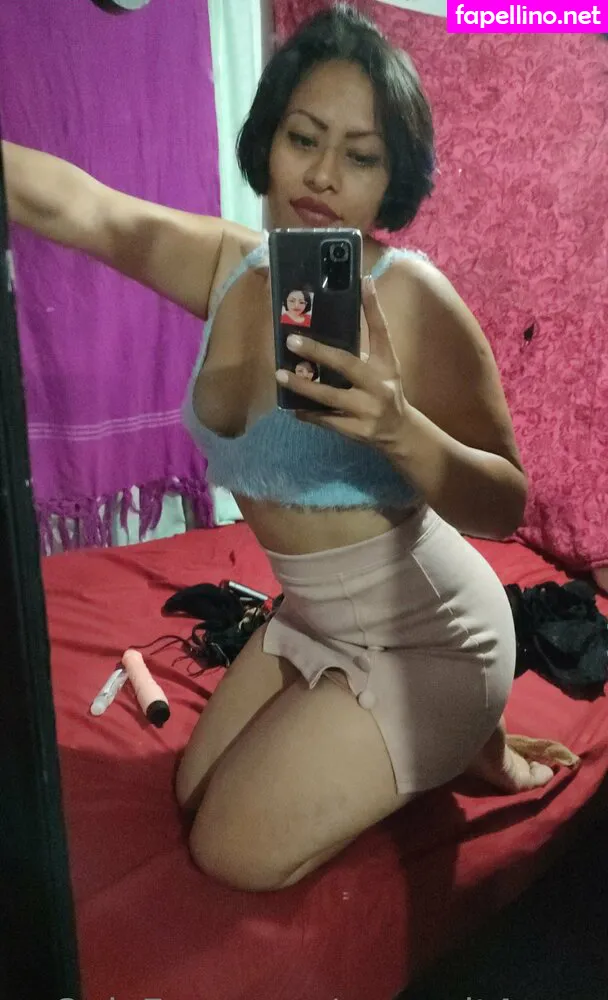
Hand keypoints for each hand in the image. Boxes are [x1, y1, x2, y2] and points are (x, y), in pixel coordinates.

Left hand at [275, 277, 412, 452]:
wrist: (398, 431)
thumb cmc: (386, 389)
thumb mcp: (385, 363)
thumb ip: (370, 335)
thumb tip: (359, 292)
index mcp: (387, 364)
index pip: (381, 331)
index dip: (373, 306)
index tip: (363, 281)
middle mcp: (379, 385)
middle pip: (347, 364)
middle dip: (317, 352)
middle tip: (291, 341)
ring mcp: (367, 410)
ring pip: (330, 397)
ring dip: (303, 386)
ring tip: (281, 375)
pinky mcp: (355, 431)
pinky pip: (326, 420)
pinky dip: (308, 413)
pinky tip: (292, 405)